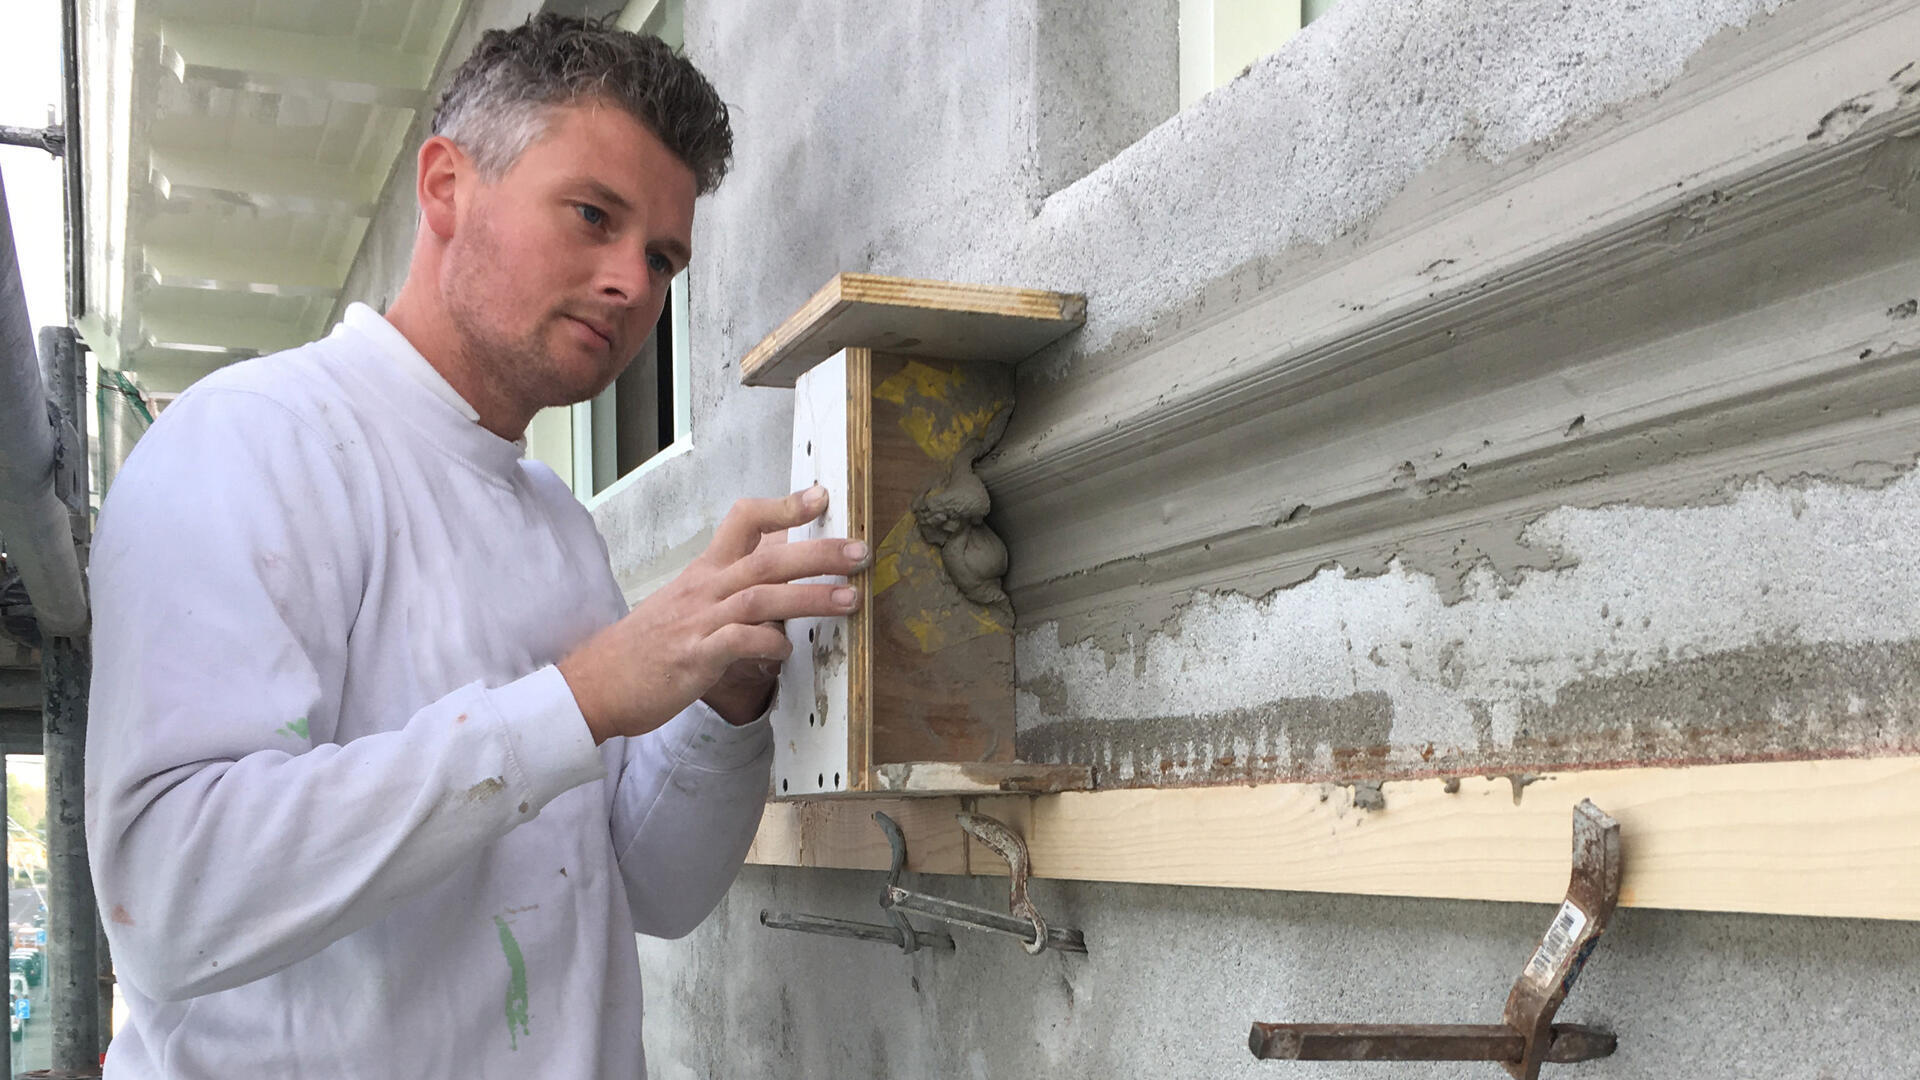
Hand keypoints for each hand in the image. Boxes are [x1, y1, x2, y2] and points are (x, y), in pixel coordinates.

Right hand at [557, 486, 867, 741]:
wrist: (596, 683)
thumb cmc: (647, 648)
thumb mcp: (687, 605)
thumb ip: (728, 590)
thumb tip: (774, 582)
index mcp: (704, 572)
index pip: (743, 521)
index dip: (783, 506)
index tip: (820, 496)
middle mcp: (705, 589)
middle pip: (767, 557)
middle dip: (818, 552)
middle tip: (859, 552)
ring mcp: (700, 622)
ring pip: (762, 597)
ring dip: (811, 596)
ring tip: (850, 599)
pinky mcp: (695, 657)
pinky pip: (740, 642)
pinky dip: (770, 643)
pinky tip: (787, 649)